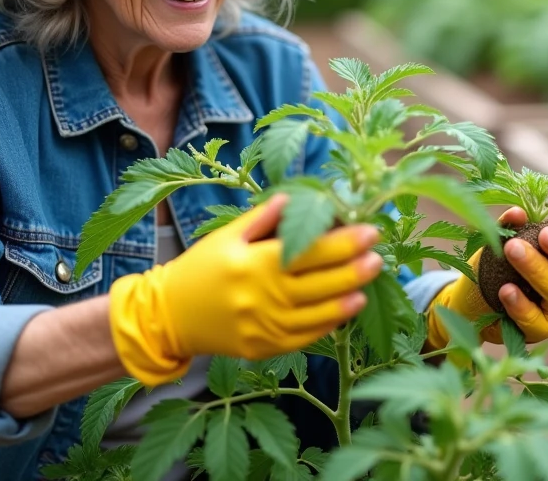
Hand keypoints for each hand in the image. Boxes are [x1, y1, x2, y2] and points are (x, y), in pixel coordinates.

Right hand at [109, 194, 382, 385]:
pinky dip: (328, 324)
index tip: (369, 230)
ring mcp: (263, 327)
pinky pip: (304, 337)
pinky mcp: (263, 348)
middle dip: (354, 268)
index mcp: (252, 264)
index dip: (343, 241)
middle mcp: (261, 297)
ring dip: (347, 297)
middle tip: (378, 255)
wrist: (170, 316)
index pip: (308, 250)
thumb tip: (296, 198)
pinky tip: (346, 309)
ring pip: (317, 314)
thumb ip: (262, 219)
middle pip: (319, 282)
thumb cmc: (199, 269)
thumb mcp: (226, 236)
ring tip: (369, 282)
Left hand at [426, 207, 547, 347]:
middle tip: (523, 240)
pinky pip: (533, 320)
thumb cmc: (500, 269)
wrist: (476, 303)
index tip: (546, 231)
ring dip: (534, 271)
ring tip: (510, 252)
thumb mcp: (505, 245)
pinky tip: (505, 290)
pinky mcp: (540, 332)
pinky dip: (520, 305)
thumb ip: (511, 228)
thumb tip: (517, 212)